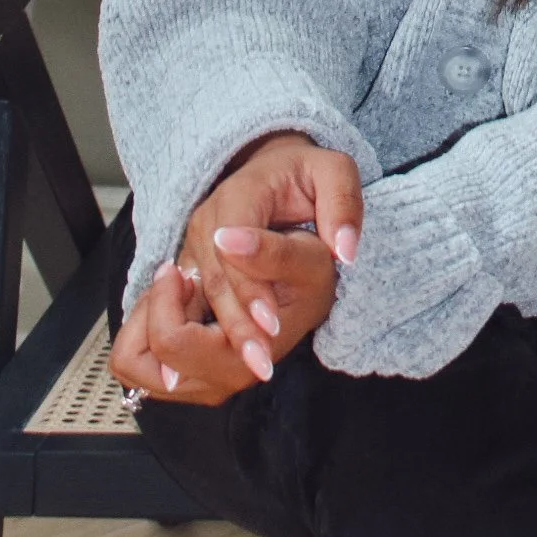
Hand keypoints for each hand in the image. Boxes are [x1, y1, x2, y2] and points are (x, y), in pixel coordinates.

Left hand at [109, 235, 336, 406]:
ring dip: (144, 322)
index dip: (165, 300)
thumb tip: (227, 242)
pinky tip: (180, 300)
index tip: (179, 269)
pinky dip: (149, 326)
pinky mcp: (197, 366)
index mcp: (242, 360)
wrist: (320, 286)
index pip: (171, 342)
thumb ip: (269, 252)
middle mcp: (219, 379)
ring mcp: (206, 378)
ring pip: (135, 365)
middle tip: (175, 278)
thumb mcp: (306, 255)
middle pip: (139, 363)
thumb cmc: (314, 273)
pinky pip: (147, 357)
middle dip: (148, 312)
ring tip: (176, 291)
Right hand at [112, 131, 362, 404]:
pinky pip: (192, 306)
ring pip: (204, 298)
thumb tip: (344, 251)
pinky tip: (214, 367)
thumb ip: (342, 205)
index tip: (273, 323)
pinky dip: (200, 337)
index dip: (253, 287)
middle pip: (217, 280)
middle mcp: (207, 222)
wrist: (271, 168)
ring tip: (254, 368)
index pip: (236, 246)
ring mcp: (195, 247)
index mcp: (238, 194)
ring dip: (225, 336)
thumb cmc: (304, 173)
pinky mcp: (194, 268)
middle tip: (264, 361)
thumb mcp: (333, 171)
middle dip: (240, 324)